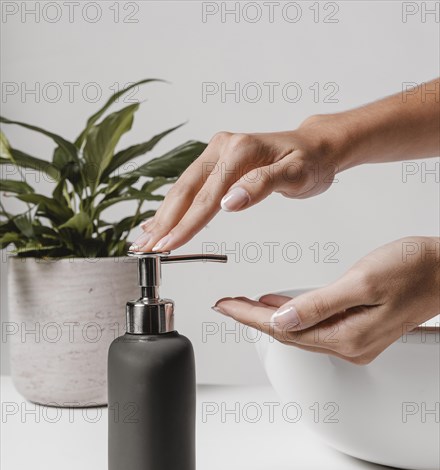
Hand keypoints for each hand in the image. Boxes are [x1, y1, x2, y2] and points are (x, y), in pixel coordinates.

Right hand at [130, 115, 348, 251]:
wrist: (316, 147)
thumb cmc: (310, 162)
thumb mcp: (295, 175)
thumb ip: (261, 186)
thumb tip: (229, 203)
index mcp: (239, 150)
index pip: (207, 196)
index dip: (186, 225)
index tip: (167, 246)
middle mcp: (222, 147)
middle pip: (185, 191)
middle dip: (164, 223)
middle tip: (145, 248)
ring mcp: (217, 152)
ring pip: (183, 189)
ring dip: (163, 216)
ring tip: (144, 240)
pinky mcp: (216, 161)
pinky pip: (190, 186)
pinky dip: (173, 206)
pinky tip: (158, 221)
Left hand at [212, 237, 439, 364]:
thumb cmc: (413, 270)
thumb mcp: (361, 282)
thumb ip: (319, 305)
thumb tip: (281, 320)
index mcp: (346, 337)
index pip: (282, 330)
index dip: (249, 317)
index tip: (224, 306)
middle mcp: (348, 346)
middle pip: (287, 334)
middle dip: (253, 318)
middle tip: (227, 304)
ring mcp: (354, 341)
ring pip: (299, 331)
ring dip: (270, 317)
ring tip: (243, 304)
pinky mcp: (359, 330)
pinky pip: (315, 326)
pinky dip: (293, 314)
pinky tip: (280, 305)